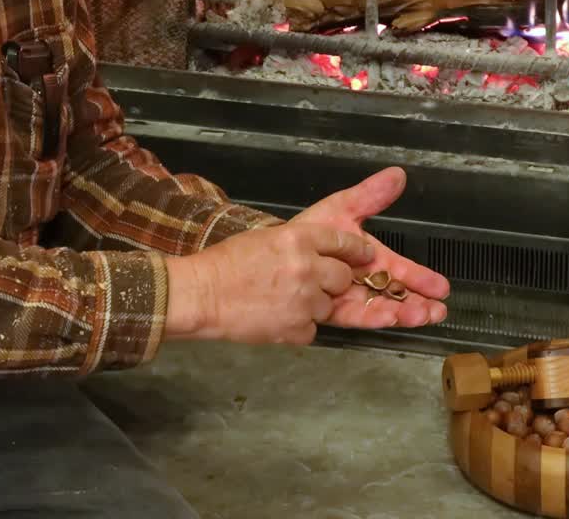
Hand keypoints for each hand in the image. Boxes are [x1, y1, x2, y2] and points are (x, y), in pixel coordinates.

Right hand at [164, 223, 372, 344]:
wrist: (202, 295)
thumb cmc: (225, 265)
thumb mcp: (264, 239)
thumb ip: (297, 244)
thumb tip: (320, 252)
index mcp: (297, 238)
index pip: (343, 242)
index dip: (357, 250)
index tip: (365, 255)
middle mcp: (306, 267)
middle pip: (343, 277)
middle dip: (333, 282)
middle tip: (311, 284)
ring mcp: (303, 300)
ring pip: (328, 306)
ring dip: (313, 306)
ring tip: (282, 302)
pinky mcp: (297, 328)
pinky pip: (312, 329)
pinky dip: (298, 327)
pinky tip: (275, 318)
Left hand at [291, 167, 448, 329]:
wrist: (270, 252)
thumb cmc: (305, 232)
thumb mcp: (341, 209)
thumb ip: (370, 196)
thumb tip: (398, 174)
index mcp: (368, 259)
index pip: (401, 270)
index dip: (421, 278)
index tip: (442, 288)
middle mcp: (361, 282)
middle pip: (395, 294)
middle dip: (417, 302)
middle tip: (437, 311)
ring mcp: (346, 299)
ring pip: (379, 307)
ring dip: (402, 312)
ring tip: (421, 316)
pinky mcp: (328, 313)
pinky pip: (353, 316)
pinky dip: (373, 315)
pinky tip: (388, 316)